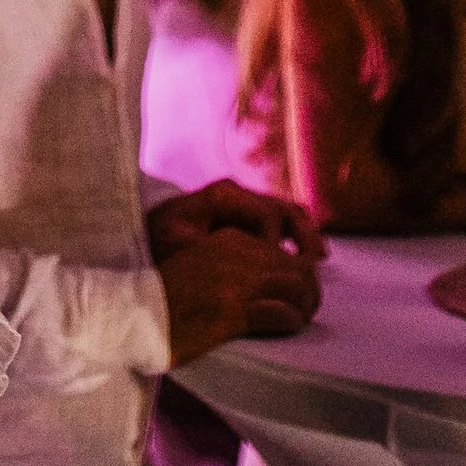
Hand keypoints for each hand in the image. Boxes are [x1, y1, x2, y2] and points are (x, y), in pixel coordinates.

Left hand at [146, 181, 326, 269]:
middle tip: (315, 260)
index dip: (274, 243)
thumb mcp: (175, 243)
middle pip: (282, 208)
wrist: (147, 233)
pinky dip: (298, 236)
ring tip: (319, 258)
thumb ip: (207, 248)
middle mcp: (239, 195)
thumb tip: (240, 259)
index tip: (276, 270)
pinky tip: (310, 256)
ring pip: (287, 213)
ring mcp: (246, 205)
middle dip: (303, 234)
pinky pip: (282, 223)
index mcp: (223, 195)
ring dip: (305, 234)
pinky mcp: (248, 219)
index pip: (264, 214)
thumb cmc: (158, 239)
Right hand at [158, 225, 322, 366]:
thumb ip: (231, 262)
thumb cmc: (164, 298)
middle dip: (309, 289)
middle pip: (297, 267)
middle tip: (306, 308)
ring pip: (298, 287)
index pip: (281, 250)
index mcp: (227, 239)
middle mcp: (236, 255)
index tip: (298, 291)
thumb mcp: (200, 263)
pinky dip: (291, 322)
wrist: (133, 313)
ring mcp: (235, 282)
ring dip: (305, 306)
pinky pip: (282, 314)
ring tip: (300, 319)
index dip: (297, 272)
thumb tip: (266, 280)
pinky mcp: (232, 310)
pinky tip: (286, 328)